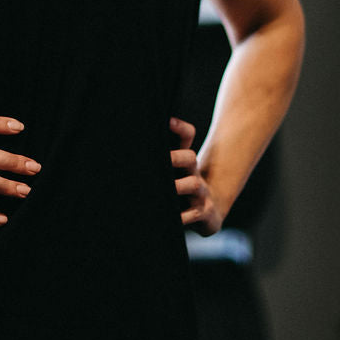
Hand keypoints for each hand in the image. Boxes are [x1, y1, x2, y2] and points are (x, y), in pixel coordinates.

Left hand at [170, 116, 222, 235]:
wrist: (211, 211)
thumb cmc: (184, 190)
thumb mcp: (175, 175)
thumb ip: (159, 162)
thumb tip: (128, 149)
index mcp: (185, 162)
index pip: (187, 137)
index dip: (180, 128)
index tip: (168, 121)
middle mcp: (193, 174)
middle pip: (190, 157)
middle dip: (177, 156)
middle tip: (164, 158)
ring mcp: (200, 194)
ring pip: (194, 184)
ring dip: (180, 185)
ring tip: (169, 188)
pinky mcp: (203, 213)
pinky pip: (194, 215)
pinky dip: (183, 217)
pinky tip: (172, 218)